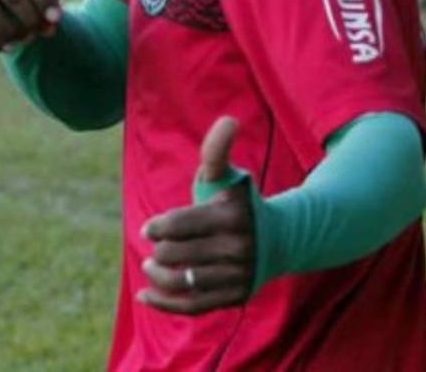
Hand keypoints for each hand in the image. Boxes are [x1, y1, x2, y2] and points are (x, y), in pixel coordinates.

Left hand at [137, 117, 254, 314]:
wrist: (280, 238)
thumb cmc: (239, 203)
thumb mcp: (228, 175)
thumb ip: (217, 150)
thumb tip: (229, 119)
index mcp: (231, 216)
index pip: (181, 225)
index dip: (158, 227)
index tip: (149, 229)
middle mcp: (237, 248)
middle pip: (178, 254)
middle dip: (159, 250)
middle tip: (154, 247)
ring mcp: (237, 275)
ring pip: (184, 281)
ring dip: (158, 275)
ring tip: (150, 266)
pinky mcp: (235, 297)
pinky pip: (194, 306)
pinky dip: (165, 304)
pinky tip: (145, 295)